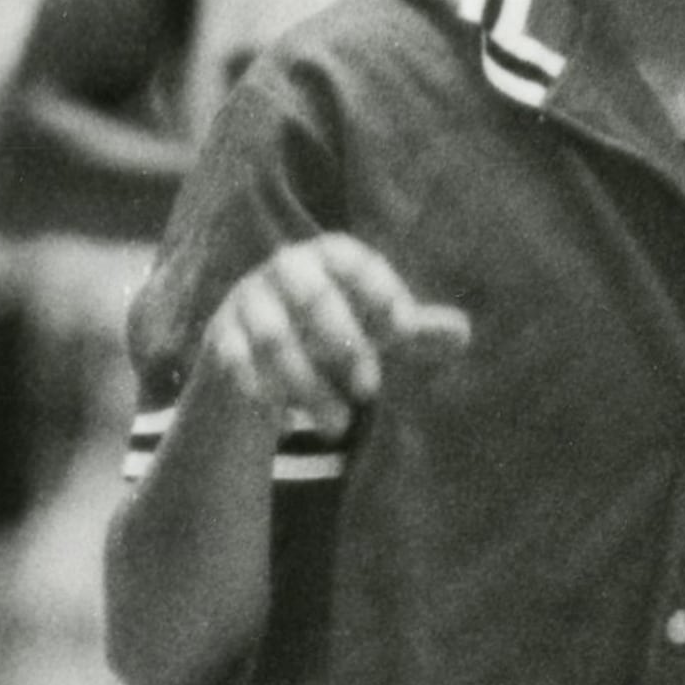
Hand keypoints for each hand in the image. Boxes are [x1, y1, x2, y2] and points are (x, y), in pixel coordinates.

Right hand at [198, 232, 470, 433]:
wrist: (257, 361)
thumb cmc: (331, 337)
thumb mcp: (375, 335)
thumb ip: (415, 334)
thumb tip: (463, 333)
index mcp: (327, 255)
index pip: (355, 262)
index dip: (380, 294)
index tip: (403, 332)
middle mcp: (284, 270)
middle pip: (312, 297)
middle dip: (343, 344)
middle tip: (371, 391)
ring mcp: (248, 301)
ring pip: (274, 339)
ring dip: (307, 386)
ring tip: (338, 428)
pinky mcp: (220, 338)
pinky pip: (237, 363)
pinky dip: (263, 392)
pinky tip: (286, 423)